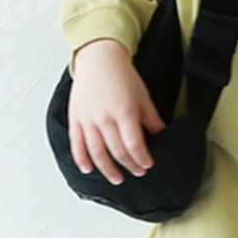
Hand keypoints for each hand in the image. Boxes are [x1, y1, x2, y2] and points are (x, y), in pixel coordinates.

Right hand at [68, 39, 166, 184]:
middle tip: (137, 172)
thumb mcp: (142, 96)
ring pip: (97, 152)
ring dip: (107, 169)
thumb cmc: (121, 75)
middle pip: (117, 151)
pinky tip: (88, 169)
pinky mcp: (76, 119)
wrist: (99, 59)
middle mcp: (104, 118)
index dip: (142, 158)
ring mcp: (88, 119)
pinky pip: (77, 144)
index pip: (134, 144)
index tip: (148, 164)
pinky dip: (82, 159)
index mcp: (124, 111)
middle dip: (129, 165)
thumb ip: (151, 118)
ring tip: (117, 178)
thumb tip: (162, 135)